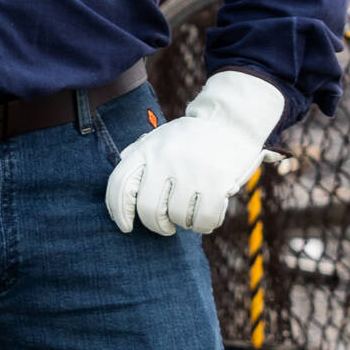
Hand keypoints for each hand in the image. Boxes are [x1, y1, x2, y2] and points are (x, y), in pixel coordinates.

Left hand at [105, 71, 286, 236]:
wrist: (230, 124)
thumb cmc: (189, 139)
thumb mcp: (158, 140)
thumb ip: (138, 158)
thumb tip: (121, 187)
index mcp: (146, 150)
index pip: (120, 184)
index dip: (118, 210)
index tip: (125, 226)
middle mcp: (165, 159)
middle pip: (148, 208)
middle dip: (156, 225)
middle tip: (166, 226)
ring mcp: (191, 170)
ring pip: (177, 217)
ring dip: (184, 223)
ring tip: (190, 212)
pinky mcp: (217, 181)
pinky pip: (203, 219)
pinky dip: (203, 225)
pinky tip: (205, 219)